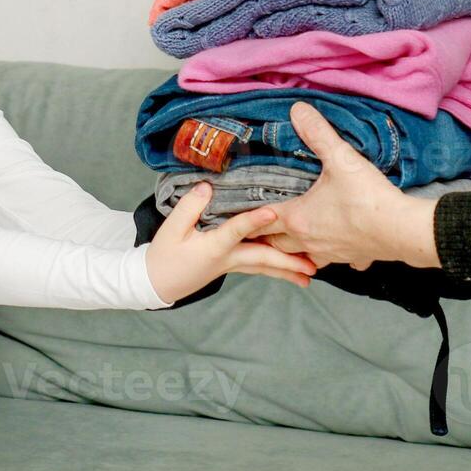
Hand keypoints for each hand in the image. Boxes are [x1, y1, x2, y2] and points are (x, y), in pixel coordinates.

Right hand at [145, 182, 318, 302]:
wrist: (158, 283)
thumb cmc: (164, 255)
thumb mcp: (170, 229)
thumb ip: (189, 207)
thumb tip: (206, 186)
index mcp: (213, 246)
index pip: (237, 231)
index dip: (254, 221)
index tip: (274, 211)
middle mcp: (227, 258)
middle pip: (262, 258)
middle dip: (288, 262)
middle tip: (312, 267)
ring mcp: (231, 265)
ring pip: (264, 267)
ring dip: (288, 271)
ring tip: (310, 275)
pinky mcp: (232, 267)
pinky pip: (259, 267)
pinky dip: (277, 269)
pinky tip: (292, 271)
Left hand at [246, 102, 441, 269]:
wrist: (403, 229)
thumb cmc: (367, 197)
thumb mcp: (340, 158)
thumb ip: (318, 133)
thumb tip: (297, 109)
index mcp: (297, 218)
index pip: (261, 220)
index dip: (248, 216)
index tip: (237, 213)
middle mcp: (308, 241)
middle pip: (276, 243)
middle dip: (267, 235)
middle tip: (261, 224)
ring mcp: (331, 253)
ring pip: (301, 257)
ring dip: (294, 249)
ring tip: (292, 238)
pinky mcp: (352, 258)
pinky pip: (335, 261)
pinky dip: (330, 255)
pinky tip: (337, 247)